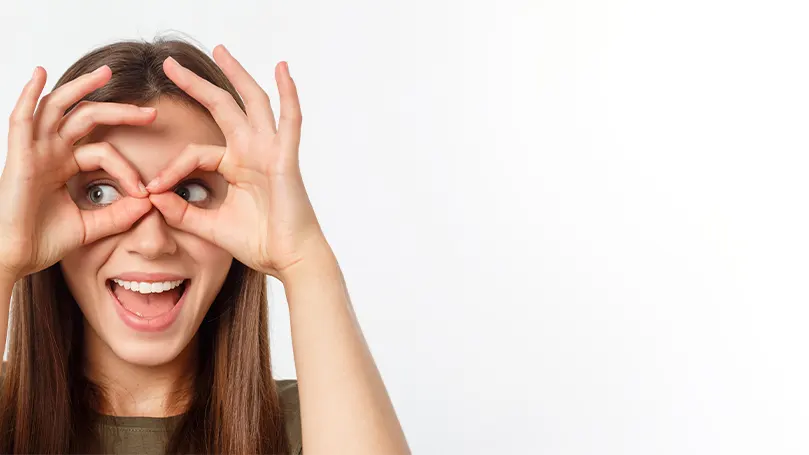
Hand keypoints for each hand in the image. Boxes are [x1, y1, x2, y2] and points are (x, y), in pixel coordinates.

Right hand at [0, 65, 155, 280]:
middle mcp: (50, 152)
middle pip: (87, 118)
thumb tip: (150, 203)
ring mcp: (34, 151)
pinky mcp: (18, 157)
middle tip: (149, 112)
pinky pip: (21, 119)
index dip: (128, 168)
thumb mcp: (91, 226)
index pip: (104, 151)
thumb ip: (119, 215)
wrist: (13, 258)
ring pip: (59, 107)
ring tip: (105, 73)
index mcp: (64, 165)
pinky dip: (28, 94)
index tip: (146, 192)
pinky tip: (38, 74)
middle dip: (119, 111)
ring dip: (81, 87)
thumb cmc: (42, 242)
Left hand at [147, 45, 327, 279]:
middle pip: (223, 106)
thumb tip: (151, 196)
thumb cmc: (259, 243)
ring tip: (221, 50)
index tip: (148, 190)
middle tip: (170, 64)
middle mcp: (253, 152)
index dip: (170, 168)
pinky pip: (289, 121)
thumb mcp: (210, 226)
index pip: (195, 152)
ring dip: (237, 75)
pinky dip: (288, 94)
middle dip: (196, 84)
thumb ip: (182, 212)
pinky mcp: (285, 158)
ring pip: (253, 103)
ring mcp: (270, 151)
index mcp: (236, 166)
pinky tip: (282, 69)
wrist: (289, 259)